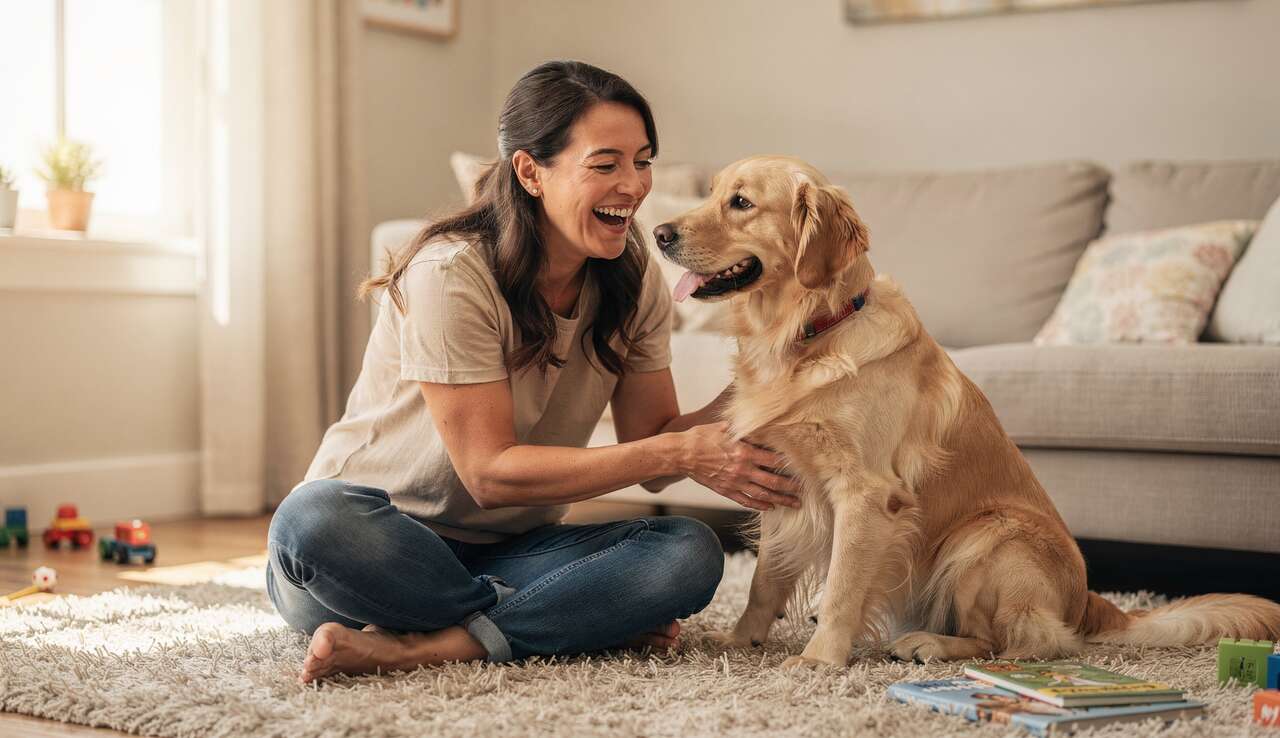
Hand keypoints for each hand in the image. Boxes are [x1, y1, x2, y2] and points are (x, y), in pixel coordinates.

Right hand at [677, 422, 799, 511]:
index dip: (789, 465)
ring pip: (763, 494)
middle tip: (805, 491)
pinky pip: (746, 501)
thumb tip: (760, 422)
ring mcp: (735, 482)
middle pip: (773, 481)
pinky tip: (770, 507)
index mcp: (744, 452)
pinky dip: (760, 505)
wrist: (682, 454)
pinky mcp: (726, 490)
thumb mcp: (725, 427)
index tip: (802, 468)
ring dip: (780, 500)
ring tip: (794, 504)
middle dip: (790, 487)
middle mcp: (742, 469)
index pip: (774, 460)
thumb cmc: (702, 437)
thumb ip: (744, 429)